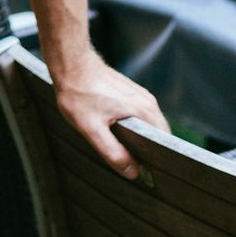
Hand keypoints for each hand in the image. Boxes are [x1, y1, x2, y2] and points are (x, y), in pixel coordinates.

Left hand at [52, 50, 167, 179]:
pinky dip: (134, 128)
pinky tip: (116, 134)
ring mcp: (140, 95)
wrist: (71, 64)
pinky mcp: (131, 93)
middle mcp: (147, 102)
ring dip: (140, 139)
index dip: (158, 159)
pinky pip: (140, 116)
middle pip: (158, 135)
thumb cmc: (79, 94)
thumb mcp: (92, 129)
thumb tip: (133, 172)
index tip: (148, 172)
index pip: (165, 142)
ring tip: (123, 151)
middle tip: (131, 165)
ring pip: (149, 126)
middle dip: (148, 150)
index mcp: (144, 110)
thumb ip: (113, 152)